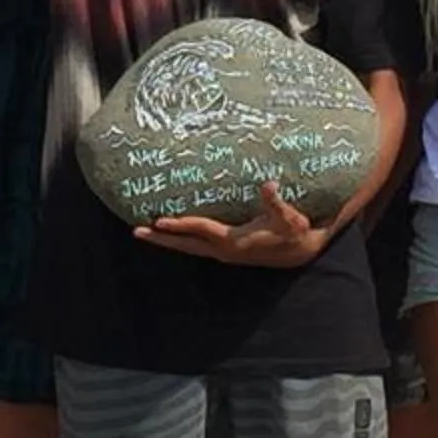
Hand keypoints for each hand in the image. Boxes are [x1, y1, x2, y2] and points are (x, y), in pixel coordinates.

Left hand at [136, 182, 332, 270]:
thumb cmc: (294, 232)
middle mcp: (224, 250)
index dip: (181, 225)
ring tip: (144, 230)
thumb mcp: (289, 217)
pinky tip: (172, 231)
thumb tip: (267, 184)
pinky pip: (196, 245)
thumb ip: (276, 202)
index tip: (159, 220)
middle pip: (186, 245)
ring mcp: (224, 252)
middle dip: (161, 238)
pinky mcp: (226, 250)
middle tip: (136, 231)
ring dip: (167, 240)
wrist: (302, 252)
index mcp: (234, 241)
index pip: (201, 230)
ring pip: (189, 247)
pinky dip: (181, 238)